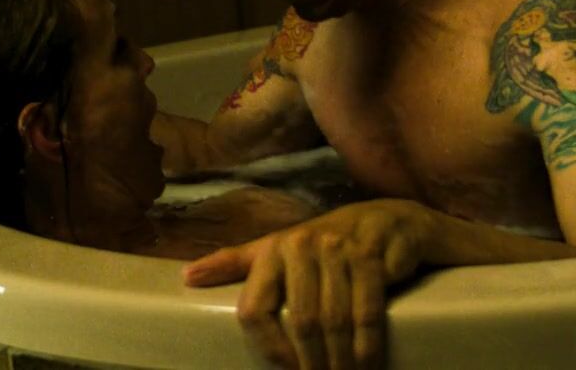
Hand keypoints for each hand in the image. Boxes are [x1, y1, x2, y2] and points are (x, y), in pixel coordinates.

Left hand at [182, 199, 437, 368]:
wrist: (389, 220)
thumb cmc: (327, 242)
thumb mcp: (278, 249)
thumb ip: (235, 263)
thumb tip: (187, 277)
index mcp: (272, 250)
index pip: (255, 310)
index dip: (269, 349)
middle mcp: (302, 244)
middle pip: (302, 321)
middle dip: (313, 363)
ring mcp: (339, 248)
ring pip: (336, 320)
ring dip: (343, 361)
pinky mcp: (372, 254)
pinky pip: (367, 310)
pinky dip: (369, 345)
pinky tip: (368, 364)